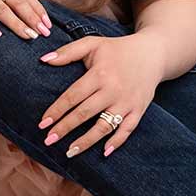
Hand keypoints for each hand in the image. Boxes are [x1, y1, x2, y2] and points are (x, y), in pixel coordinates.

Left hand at [37, 32, 165, 156]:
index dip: (56, 110)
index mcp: (100, 74)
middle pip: (84, 113)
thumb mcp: (93, 44)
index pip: (73, 96)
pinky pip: (127, 129)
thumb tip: (43, 60)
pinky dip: (117, 141)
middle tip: (48, 140)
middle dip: (65, 128)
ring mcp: (127, 102)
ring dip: (86, 141)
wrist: (152, 53)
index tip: (42, 123)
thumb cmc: (117, 49)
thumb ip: (68, 51)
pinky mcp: (138, 110)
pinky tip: (104, 152)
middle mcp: (113, 90)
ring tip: (70, 152)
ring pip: (104, 126)